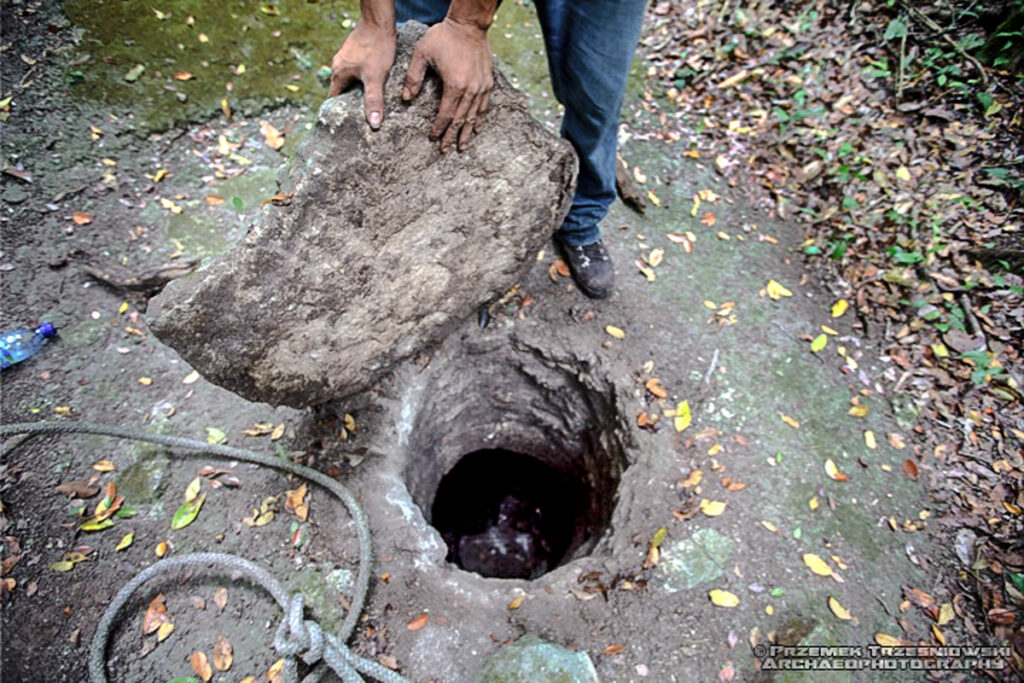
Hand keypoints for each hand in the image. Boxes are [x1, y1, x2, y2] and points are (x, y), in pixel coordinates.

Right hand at [328, 21, 396, 128]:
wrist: (380, 22)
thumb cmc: (376, 48)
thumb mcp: (376, 78)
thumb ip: (373, 101)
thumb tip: (373, 124)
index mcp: (338, 74)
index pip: (333, 99)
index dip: (337, 112)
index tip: (344, 125)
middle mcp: (338, 65)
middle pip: (341, 90)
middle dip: (349, 103)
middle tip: (359, 119)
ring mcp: (347, 58)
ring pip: (350, 80)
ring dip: (357, 90)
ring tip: (368, 104)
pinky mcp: (356, 52)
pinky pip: (356, 71)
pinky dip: (362, 79)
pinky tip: (373, 84)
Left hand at [402, 18, 493, 151]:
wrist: (468, 25)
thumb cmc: (443, 37)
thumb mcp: (421, 54)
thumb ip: (413, 78)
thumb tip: (406, 99)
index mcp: (454, 85)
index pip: (445, 114)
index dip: (439, 128)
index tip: (433, 138)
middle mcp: (471, 89)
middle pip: (460, 119)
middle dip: (452, 136)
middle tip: (446, 150)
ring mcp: (482, 86)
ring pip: (473, 115)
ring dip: (467, 132)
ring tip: (462, 145)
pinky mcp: (488, 82)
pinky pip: (484, 105)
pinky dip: (479, 118)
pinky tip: (475, 127)